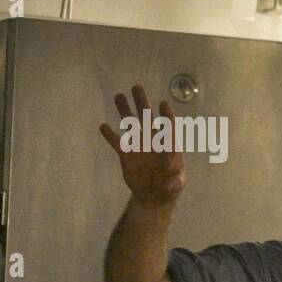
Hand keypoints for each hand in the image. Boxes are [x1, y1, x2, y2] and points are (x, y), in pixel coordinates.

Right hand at [99, 84, 185, 203]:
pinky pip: (116, 142)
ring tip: (118, 95)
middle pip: (147, 118)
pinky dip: (110, 135)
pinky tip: (103, 126)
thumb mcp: (177, 186)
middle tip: (137, 87)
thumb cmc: (171, 186)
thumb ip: (176, 183)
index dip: (166, 115)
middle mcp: (153, 140)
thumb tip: (172, 184)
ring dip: (124, 110)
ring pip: (131, 124)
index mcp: (168, 144)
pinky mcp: (126, 154)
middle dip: (142, 103)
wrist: (154, 195)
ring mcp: (139, 145)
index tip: (163, 103)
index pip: (168, 127)